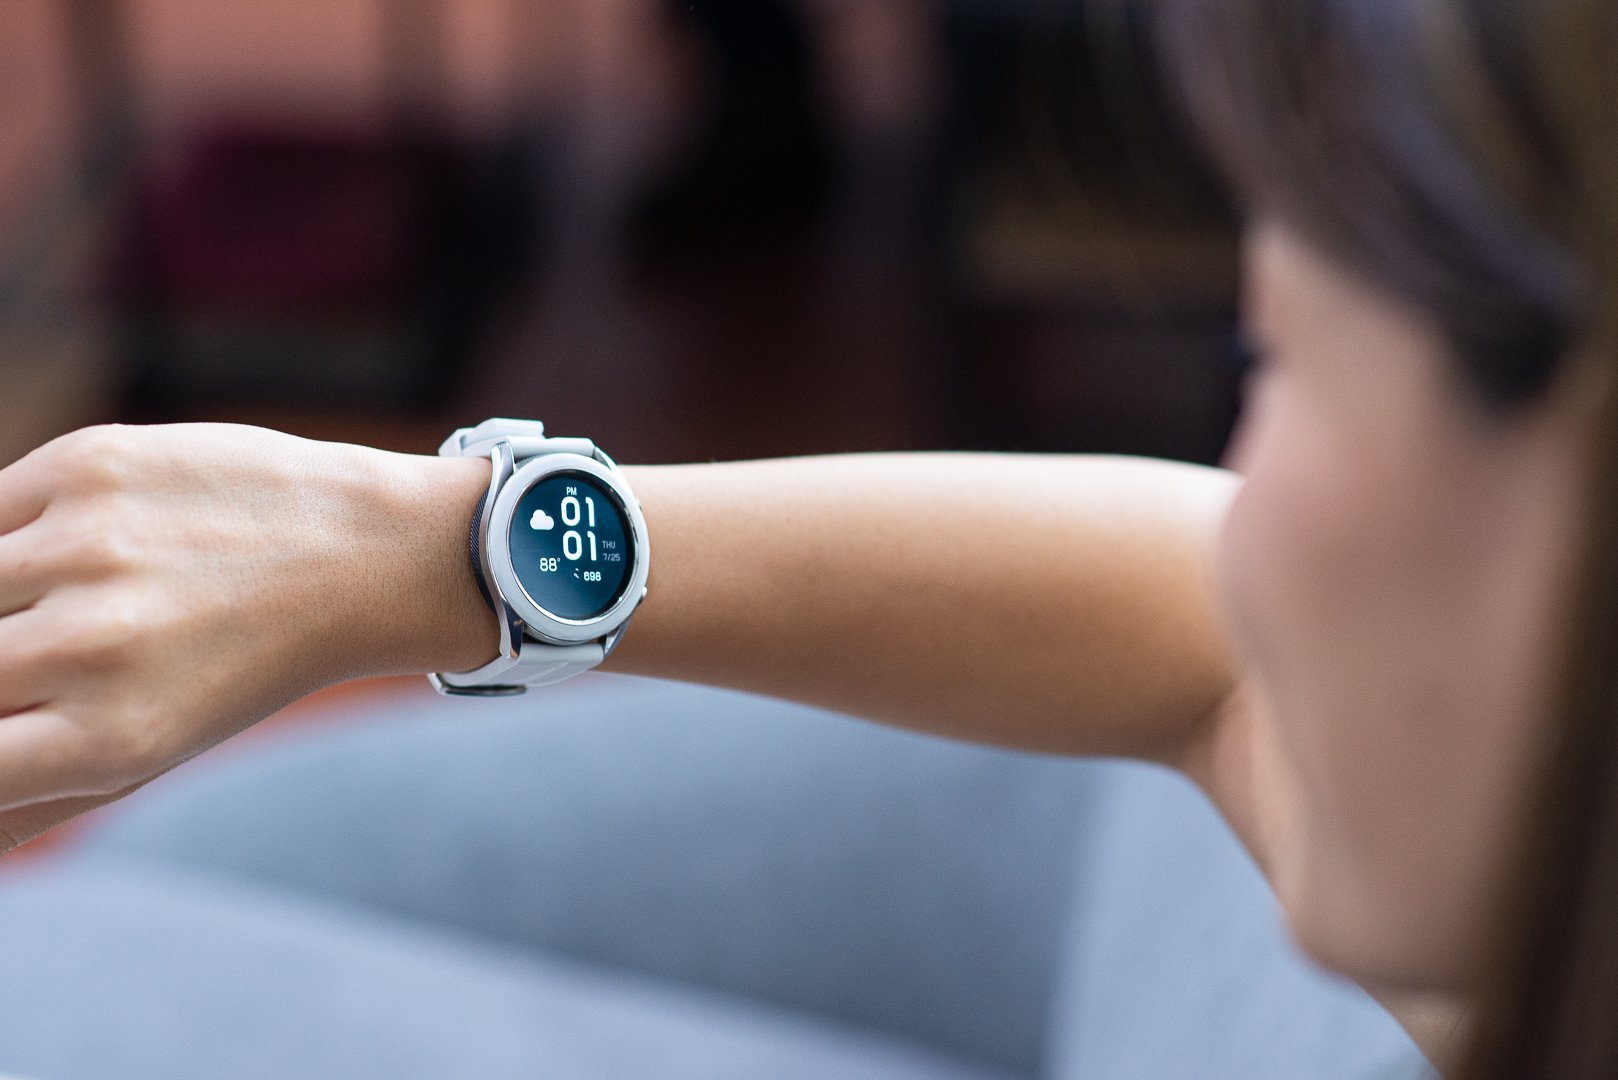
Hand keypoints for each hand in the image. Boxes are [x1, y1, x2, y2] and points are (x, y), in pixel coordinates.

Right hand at [0, 423, 495, 852]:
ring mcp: (88, 547)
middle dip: (1, 672)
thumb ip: (28, 800)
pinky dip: (6, 537)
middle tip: (42, 662)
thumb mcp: (149, 752)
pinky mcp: (89, 466)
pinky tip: (62, 548)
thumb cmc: (243, 662)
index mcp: (109, 740)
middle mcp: (92, 646)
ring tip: (68, 609)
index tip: (18, 718)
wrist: (367, 552)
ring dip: (0, 605)